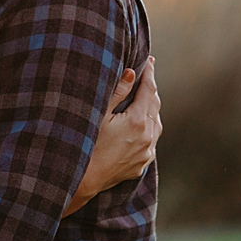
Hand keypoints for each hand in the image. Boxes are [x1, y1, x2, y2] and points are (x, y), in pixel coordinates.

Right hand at [72, 58, 160, 211]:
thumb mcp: (98, 115)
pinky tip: (141, 124)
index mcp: (137, 121)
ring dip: (152, 108)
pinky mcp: (142, 163)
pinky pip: (151, 140)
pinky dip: (148, 127)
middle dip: (151, 88)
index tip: (149, 60)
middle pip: (155, 105)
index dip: (149, 73)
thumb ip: (116, 93)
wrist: (84, 180)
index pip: (148, 90)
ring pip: (156, 123)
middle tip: (147, 73)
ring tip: (146, 97)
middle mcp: (147, 137)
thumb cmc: (86, 144)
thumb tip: (131, 73)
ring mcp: (147, 152)